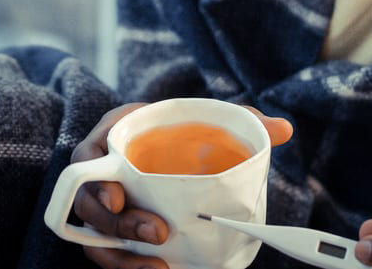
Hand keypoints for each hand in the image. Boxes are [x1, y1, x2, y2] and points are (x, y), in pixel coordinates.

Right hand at [71, 102, 293, 268]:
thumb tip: (284, 129)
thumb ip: (238, 121)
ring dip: (121, 256)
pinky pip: (107, 253)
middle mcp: (99, 172)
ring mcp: (103, 205)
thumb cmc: (178, 129)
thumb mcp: (201, 118)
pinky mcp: (112, 231)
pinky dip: (128, 266)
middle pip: (89, 204)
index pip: (87, 159)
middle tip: (157, 233)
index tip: (120, 198)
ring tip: (157, 265)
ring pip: (94, 236)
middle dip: (118, 225)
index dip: (96, 182)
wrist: (164, 147)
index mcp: (112, 137)